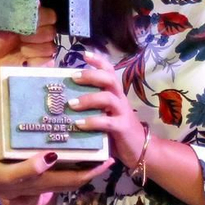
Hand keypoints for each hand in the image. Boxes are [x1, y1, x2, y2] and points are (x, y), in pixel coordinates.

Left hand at [0, 7, 58, 73]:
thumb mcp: (4, 20)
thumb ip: (21, 10)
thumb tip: (37, 1)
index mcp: (34, 19)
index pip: (50, 16)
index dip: (42, 20)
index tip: (26, 23)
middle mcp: (41, 32)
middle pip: (51, 32)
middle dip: (35, 36)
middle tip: (20, 38)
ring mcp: (42, 48)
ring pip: (50, 47)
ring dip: (33, 49)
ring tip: (20, 49)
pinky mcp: (41, 63)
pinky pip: (47, 60)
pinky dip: (35, 60)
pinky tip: (24, 59)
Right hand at [0, 146, 110, 201]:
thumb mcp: (6, 172)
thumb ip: (28, 169)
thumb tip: (52, 158)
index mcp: (42, 182)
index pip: (75, 179)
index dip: (94, 171)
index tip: (109, 159)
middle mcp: (42, 182)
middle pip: (74, 178)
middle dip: (92, 169)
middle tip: (106, 152)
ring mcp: (34, 179)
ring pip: (64, 175)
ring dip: (79, 165)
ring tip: (90, 150)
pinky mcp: (25, 172)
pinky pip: (52, 168)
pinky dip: (63, 160)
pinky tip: (60, 148)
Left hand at [69, 50, 146, 167]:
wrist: (140, 149)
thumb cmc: (116, 131)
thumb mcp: (104, 115)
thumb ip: (90, 107)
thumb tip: (64, 99)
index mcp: (115, 94)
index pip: (109, 72)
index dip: (99, 61)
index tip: (84, 54)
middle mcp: (120, 100)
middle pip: (109, 79)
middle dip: (91, 76)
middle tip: (73, 77)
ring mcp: (122, 113)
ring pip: (108, 98)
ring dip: (88, 99)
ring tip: (71, 104)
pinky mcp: (122, 128)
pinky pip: (107, 122)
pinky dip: (91, 121)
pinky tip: (79, 124)